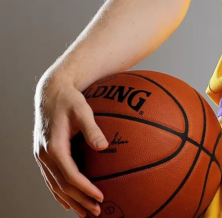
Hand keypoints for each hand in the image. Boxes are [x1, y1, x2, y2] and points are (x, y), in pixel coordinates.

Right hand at [33, 74, 107, 216]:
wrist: (50, 92)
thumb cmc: (69, 99)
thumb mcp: (82, 110)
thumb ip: (92, 129)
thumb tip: (104, 146)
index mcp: (53, 147)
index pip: (70, 175)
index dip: (85, 188)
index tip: (100, 197)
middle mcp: (44, 156)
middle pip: (62, 186)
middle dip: (80, 201)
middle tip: (96, 212)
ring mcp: (41, 157)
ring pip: (55, 186)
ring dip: (71, 200)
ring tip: (85, 212)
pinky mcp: (43, 155)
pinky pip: (51, 180)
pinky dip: (59, 193)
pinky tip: (68, 202)